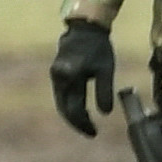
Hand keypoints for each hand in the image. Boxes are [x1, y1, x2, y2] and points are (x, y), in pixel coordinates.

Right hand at [49, 17, 116, 135]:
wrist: (85, 29)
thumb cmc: (98, 48)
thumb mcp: (105, 70)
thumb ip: (103, 91)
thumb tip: (105, 113)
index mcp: (69, 78)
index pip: (74, 109)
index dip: (84, 123)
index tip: (95, 132)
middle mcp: (58, 78)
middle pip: (64, 108)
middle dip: (77, 122)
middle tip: (91, 132)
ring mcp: (56, 76)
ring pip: (61, 103)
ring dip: (73, 115)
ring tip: (87, 124)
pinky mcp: (58, 74)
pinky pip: (62, 95)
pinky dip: (70, 105)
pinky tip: (81, 109)